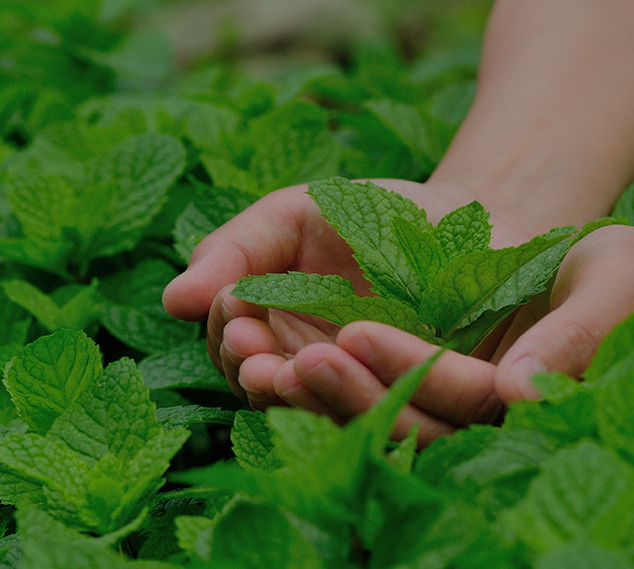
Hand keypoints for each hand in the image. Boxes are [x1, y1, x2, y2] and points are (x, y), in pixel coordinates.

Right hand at [161, 178, 534, 409]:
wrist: (460, 219)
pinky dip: (381, 400)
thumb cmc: (367, 215)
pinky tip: (371, 371)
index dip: (235, 346)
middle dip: (267, 380)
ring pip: (332, 415)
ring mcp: (366, 395)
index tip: (237, 325)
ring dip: (317, 399)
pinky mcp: (424, 409)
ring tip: (308, 366)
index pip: (240, 356)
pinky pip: (399, 419)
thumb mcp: (293, 216)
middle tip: (265, 363)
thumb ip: (234, 250)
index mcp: (275, 337)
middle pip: (278, 396)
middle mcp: (315, 376)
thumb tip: (173, 299)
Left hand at [270, 224, 633, 443]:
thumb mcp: (617, 282)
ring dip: (303, 388)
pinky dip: (300, 371)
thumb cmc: (611, 269)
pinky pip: (347, 387)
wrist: (582, 262)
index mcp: (521, 403)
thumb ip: (578, 336)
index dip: (406, 370)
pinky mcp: (402, 380)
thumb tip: (517, 394)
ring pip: (362, 415)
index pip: (459, 401)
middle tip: (278, 357)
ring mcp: (433, 404)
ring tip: (248, 348)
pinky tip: (256, 341)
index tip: (352, 332)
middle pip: (398, 424)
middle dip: (338, 392)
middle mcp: (470, 419)